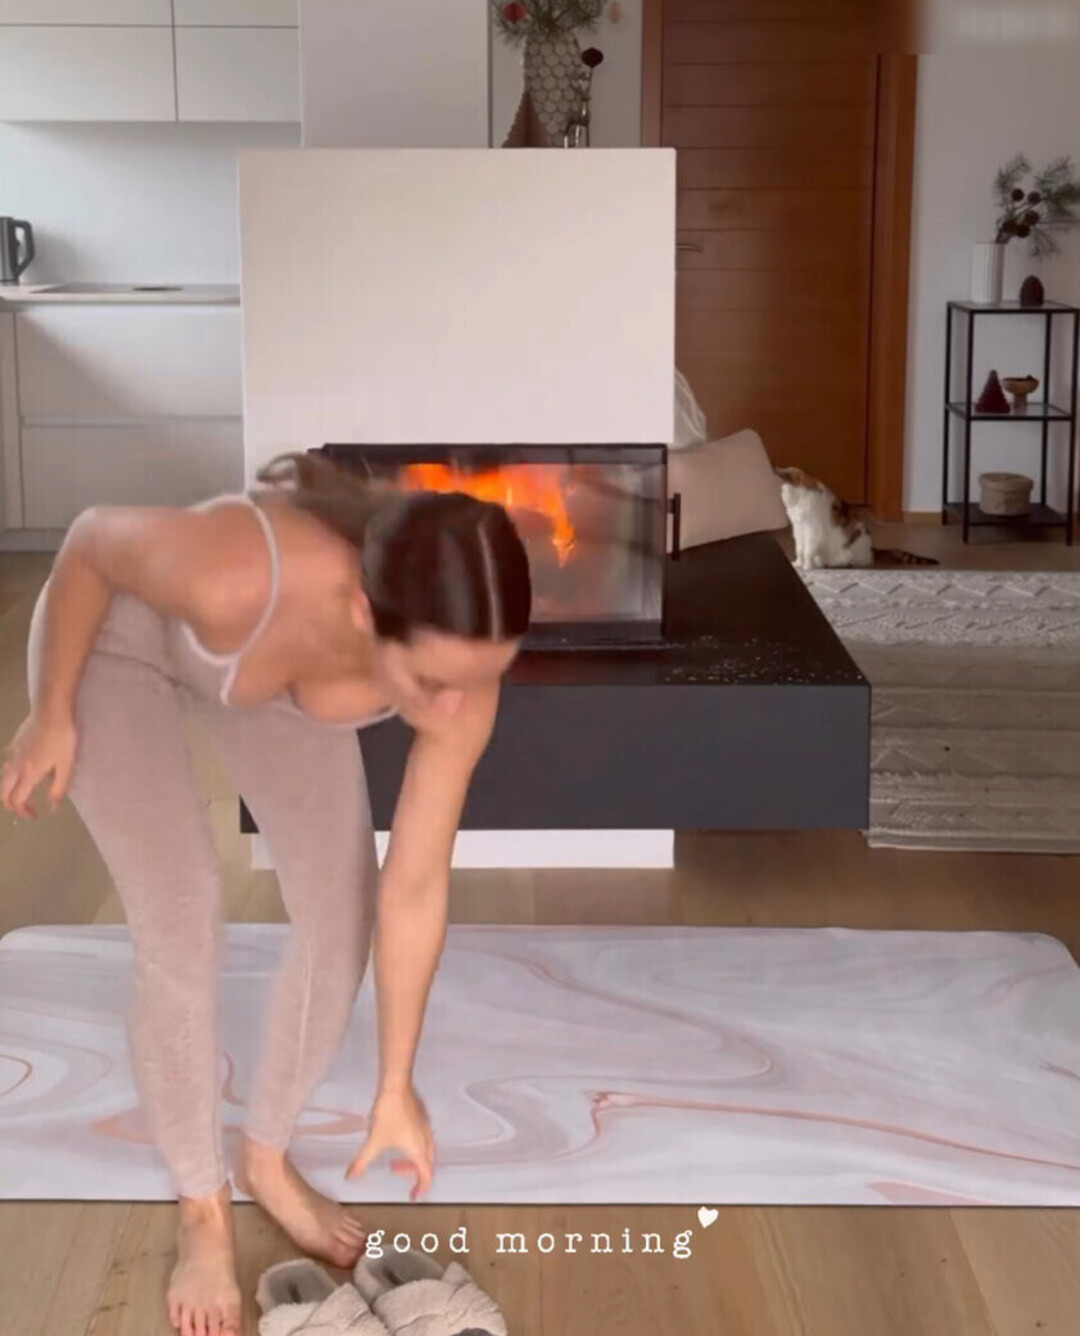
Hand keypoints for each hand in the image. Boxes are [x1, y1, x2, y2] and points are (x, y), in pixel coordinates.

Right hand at [0, 709, 77, 819]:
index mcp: (28, 775)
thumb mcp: (66, 766)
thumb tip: (52, 808)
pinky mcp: (14, 742)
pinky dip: (10, 774)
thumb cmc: (63, 739)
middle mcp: (15, 766)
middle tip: (26, 806)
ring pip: (2, 778)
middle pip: (3, 792)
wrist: (52, 710)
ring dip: (9, 789)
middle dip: (10, 804)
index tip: (35, 814)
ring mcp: (12, 753)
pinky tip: (25, 769)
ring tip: (25, 790)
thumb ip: (58, 789)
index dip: (23, 812)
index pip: (16, 800)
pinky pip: (7, 764)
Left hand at [346, 1083, 433, 1201]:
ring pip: (426, 1149)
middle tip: (393, 1170)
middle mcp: (426, 1140)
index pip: (426, 1175)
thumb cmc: (388, 1116)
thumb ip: (362, 1162)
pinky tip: (398, 1137)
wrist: (396, 1086)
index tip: (413, 1197)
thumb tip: (350, 1177)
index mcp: (418, 1150)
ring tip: (393, 1154)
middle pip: (427, 1163)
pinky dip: (414, 1145)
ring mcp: (426, 1126)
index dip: (421, 1188)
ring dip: (412, 1158)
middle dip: (413, 1172)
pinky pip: (423, 1138)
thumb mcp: (373, 1141)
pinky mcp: (423, 1115)